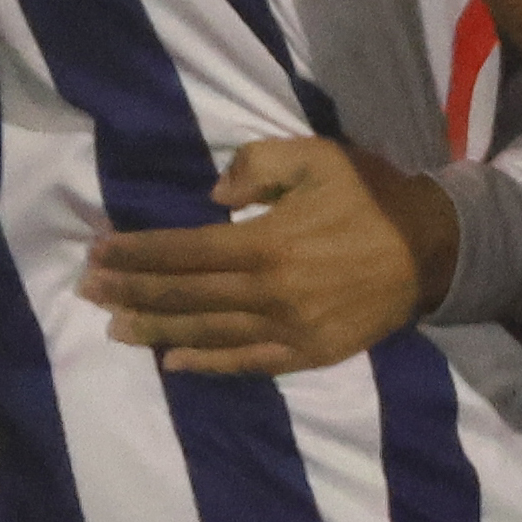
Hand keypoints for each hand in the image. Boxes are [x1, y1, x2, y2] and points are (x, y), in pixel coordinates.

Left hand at [81, 136, 458, 377]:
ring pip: (208, 333)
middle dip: (132, 291)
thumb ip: (258, 165)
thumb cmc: (370, 195)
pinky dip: (208, 365)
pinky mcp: (309, 353)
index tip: (98, 250)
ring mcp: (290, 330)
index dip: (137, 252)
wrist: (433, 247)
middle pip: (186, 294)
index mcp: (268, 243)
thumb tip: (213, 197)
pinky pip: (249, 364)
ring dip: (156, 329)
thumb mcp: (317, 156)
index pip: (184, 251)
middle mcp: (271, 293)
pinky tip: (172, 362)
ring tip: (113, 326)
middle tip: (88, 289)